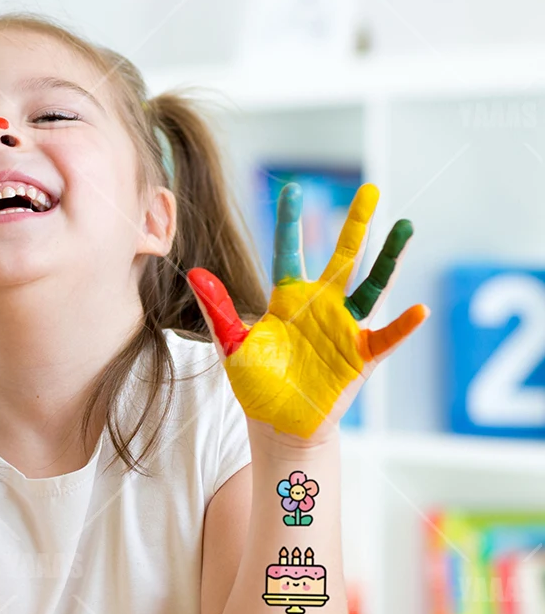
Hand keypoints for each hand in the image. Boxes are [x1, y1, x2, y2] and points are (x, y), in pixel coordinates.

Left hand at [187, 183, 427, 441]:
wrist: (277, 424)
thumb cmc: (254, 384)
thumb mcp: (233, 345)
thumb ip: (219, 310)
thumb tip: (197, 274)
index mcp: (287, 299)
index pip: (289, 252)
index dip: (290, 222)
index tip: (294, 189)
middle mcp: (320, 306)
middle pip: (342, 257)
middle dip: (356, 224)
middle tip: (371, 189)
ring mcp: (343, 328)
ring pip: (371, 286)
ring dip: (389, 258)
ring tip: (405, 226)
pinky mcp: (360, 356)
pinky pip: (385, 336)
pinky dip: (402, 325)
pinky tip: (418, 309)